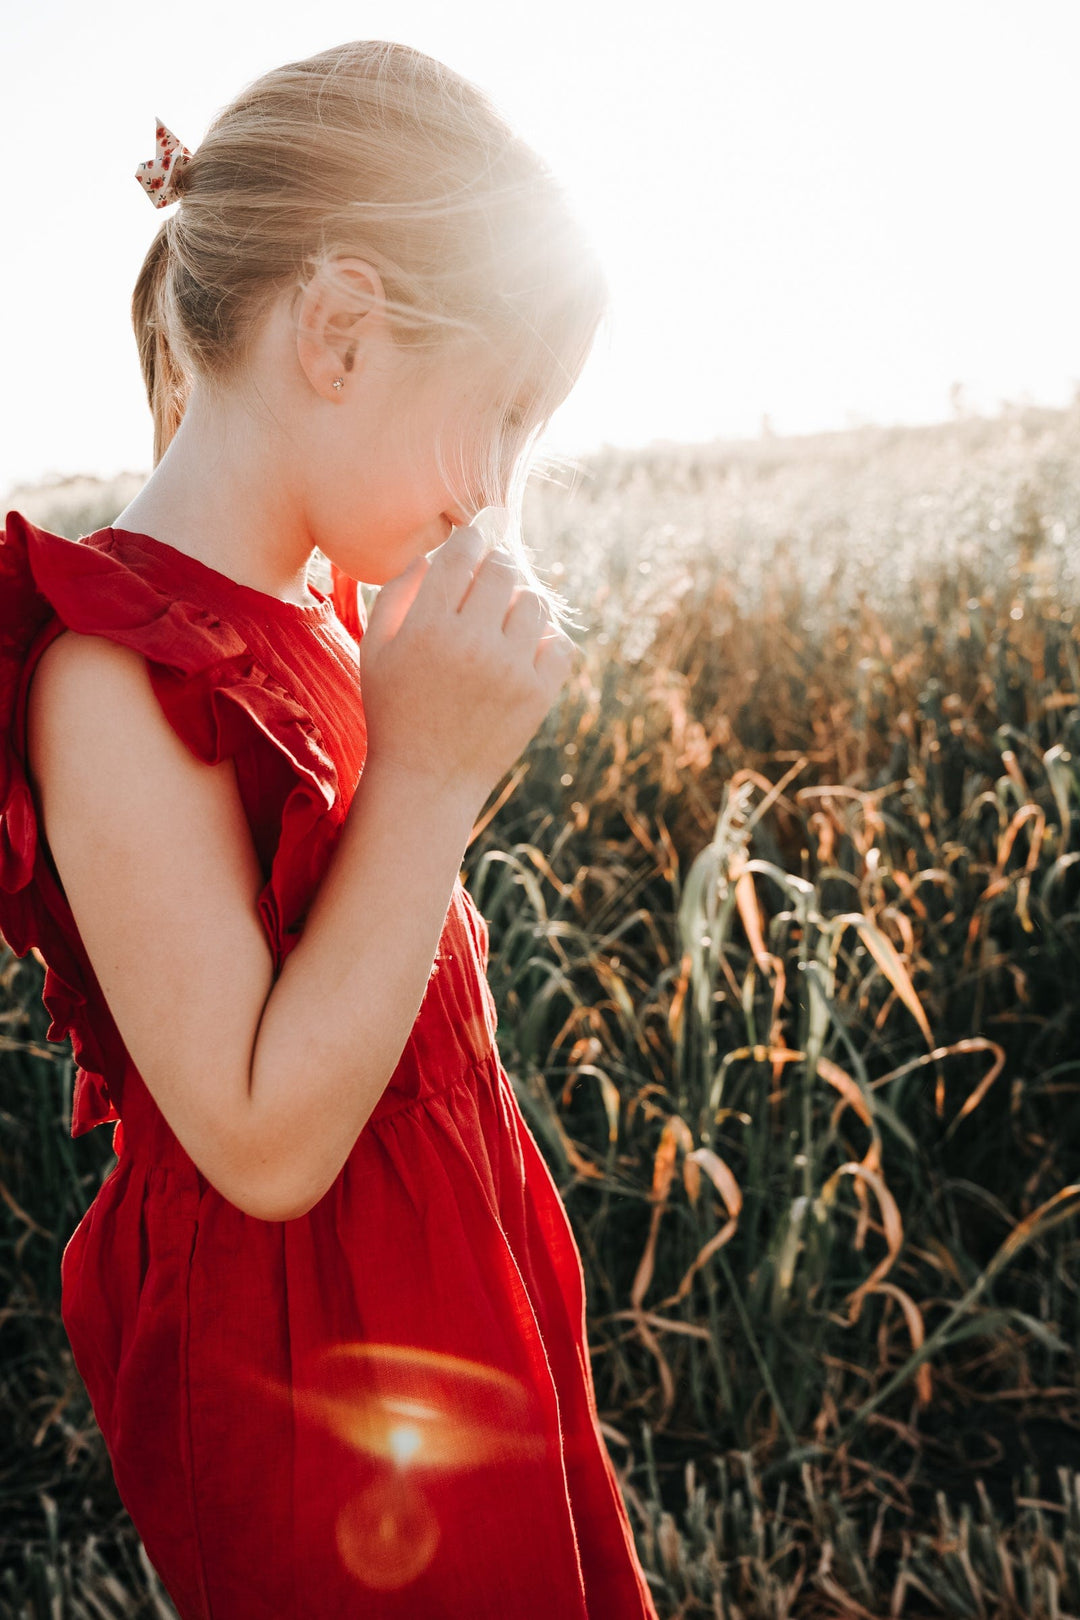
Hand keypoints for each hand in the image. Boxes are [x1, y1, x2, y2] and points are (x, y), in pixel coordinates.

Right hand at [357, 522, 577, 808]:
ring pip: (535, 603)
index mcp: (428, 626)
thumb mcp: (376, 649)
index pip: (462, 554)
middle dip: (496, 566)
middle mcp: (473, 643)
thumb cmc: (395, 709)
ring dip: (521, 603)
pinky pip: (559, 643)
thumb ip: (398, 592)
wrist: (426, 780)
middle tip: (489, 579)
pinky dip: (545, 641)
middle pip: (504, 570)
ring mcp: (511, 670)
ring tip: (502, 621)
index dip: (473, 536)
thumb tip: (434, 552)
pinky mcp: (538, 695)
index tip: (479, 532)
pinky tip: (522, 652)